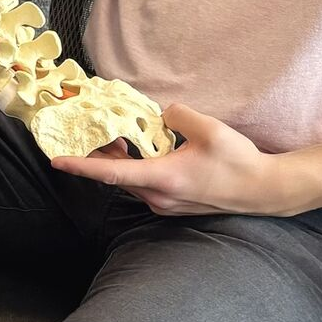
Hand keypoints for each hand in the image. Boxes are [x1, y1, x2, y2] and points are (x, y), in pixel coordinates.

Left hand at [51, 104, 301, 216]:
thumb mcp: (207, 128)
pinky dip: (136, 170)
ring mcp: (166, 205)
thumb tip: (162, 116)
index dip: (81, 167)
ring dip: (119, 163)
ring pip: (131, 182)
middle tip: (89, 134)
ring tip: (116, 138)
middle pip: (117, 178)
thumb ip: (176, 115)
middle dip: (99, 157)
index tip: (57, 161)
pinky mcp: (174, 205)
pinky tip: (142, 153)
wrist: (264, 190)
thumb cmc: (238, 161)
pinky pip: (145, 186)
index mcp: (163, 179)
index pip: (112, 174)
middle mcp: (159, 197)